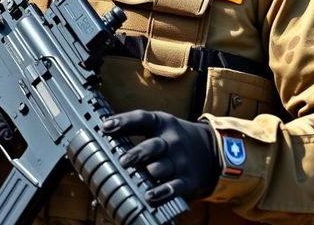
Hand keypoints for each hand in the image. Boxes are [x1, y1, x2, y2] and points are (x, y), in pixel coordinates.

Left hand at [102, 110, 220, 204]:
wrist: (210, 149)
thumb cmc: (174, 137)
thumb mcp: (160, 125)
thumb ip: (135, 129)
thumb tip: (103, 134)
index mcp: (162, 123)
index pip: (141, 118)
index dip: (123, 121)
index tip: (105, 126)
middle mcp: (171, 141)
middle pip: (152, 146)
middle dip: (136, 154)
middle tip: (122, 161)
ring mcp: (180, 161)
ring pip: (160, 168)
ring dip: (147, 174)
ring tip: (134, 179)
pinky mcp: (187, 180)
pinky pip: (173, 188)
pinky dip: (161, 193)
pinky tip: (149, 196)